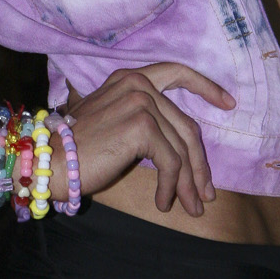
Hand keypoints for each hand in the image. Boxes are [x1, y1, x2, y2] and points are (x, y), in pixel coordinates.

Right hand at [60, 63, 235, 217]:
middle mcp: (138, 84)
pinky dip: (171, 186)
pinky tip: (163, 202)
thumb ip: (141, 118)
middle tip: (205, 193)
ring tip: (190, 206)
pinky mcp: (143, 127)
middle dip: (199, 164)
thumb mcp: (110, 119)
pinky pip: (170, 162)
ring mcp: (141, 103)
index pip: (176, 72)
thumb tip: (181, 148)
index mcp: (130, 77)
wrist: (51, 160)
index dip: (206, 87)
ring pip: (182, 148)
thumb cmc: (76, 147)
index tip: (228, 103)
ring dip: (188, 183)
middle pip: (186, 126)